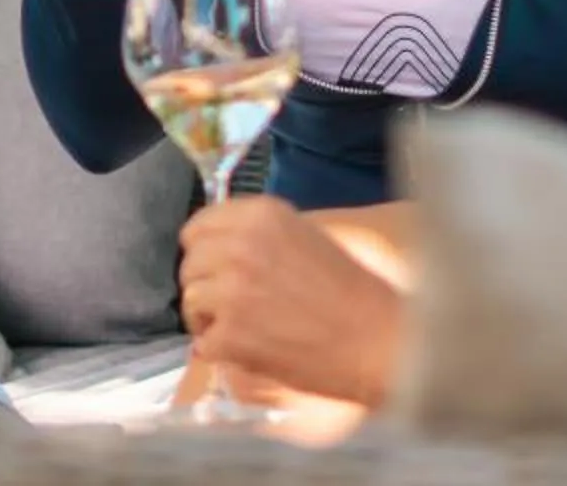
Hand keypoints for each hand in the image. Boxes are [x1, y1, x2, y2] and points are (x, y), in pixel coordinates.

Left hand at [178, 198, 404, 407]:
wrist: (376, 340)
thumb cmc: (352, 292)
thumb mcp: (304, 238)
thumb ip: (258, 234)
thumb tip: (217, 246)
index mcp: (261, 215)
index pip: (198, 226)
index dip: (204, 251)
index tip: (216, 268)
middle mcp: (240, 246)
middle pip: (189, 264)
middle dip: (206, 285)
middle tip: (232, 305)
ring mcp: (232, 291)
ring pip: (190, 301)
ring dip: (209, 319)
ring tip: (241, 329)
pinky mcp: (231, 334)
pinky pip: (202, 342)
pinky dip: (220, 351)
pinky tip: (248, 351)